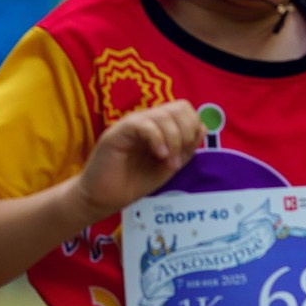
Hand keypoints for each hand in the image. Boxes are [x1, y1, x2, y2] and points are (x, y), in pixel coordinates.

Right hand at [70, 99, 205, 218]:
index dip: (192, 127)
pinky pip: (143, 124)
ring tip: (167, 162)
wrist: (103, 198)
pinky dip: (157, 139)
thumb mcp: (167, 167)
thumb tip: (202, 127)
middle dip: (186, 132)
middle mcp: (146, 121)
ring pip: (163, 115)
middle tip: (177, 158)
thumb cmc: (132, 183)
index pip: (184, 110)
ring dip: (173, 140)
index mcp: (159, 126)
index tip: (186, 152)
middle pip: (178, 107)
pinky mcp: (117, 132)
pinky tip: (159, 156)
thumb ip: (185, 149)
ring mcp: (131, 125)